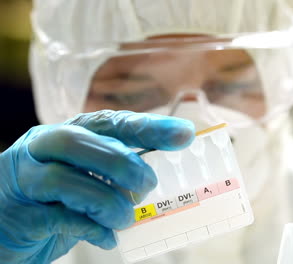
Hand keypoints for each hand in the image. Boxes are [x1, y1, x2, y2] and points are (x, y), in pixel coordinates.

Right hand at [0, 110, 194, 263]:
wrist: (2, 231)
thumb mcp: (80, 182)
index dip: (148, 127)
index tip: (184, 134)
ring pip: (66, 179)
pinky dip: (91, 229)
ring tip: (125, 219)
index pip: (108, 122)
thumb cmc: (49, 203)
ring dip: (108, 202)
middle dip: (123, 163)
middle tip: (148, 185)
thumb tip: (151, 183)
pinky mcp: (16, 216)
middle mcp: (40, 149)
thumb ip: (108, 176)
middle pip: (80, 141)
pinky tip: (107, 238)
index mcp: (63, 136)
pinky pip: (58, 218)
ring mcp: (23, 181)